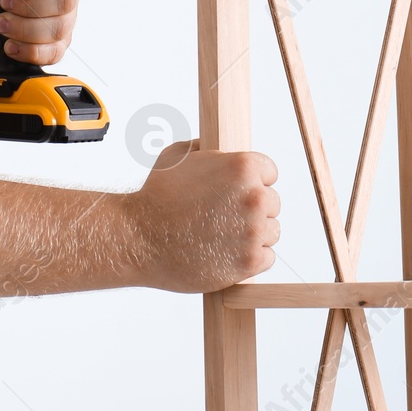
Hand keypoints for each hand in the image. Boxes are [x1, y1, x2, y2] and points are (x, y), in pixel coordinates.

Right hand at [122, 139, 279, 292]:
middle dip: (251, 210)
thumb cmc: (154, 196)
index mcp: (242, 167)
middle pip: (273, 204)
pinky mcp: (250, 261)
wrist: (139, 237)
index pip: (269, 172)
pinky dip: (249, 259)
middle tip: (223, 217)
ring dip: (252, 235)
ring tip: (221, 236)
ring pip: (271, 232)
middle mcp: (254, 197)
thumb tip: (218, 152)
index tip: (235, 193)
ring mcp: (253, 231)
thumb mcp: (177, 156)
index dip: (251, 182)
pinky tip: (225, 253)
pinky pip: (267, 258)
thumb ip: (206, 149)